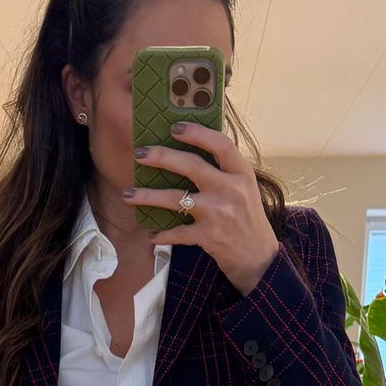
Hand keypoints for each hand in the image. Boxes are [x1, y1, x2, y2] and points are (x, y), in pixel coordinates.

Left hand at [126, 123, 280, 295]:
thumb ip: (224, 171)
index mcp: (241, 173)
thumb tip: (190, 150)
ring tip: (127, 195)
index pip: (220, 144)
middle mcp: (230, 190)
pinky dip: (162, 234)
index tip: (175, 127)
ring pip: (175, 198)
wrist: (258, 258)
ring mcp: (218, 213)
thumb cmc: (247, 219)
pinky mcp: (208, 236)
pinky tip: (151, 234)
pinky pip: (177, 232)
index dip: (197, 133)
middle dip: (161, 156)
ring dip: (147, 196)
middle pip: (191, 166)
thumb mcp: (245, 188)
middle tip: (139, 153)